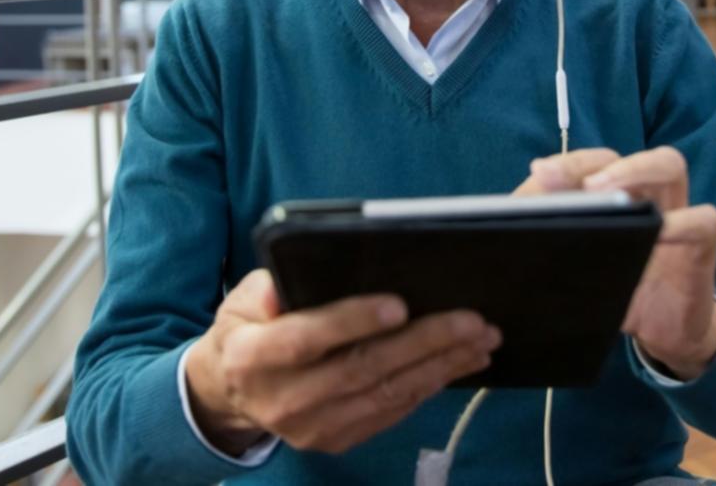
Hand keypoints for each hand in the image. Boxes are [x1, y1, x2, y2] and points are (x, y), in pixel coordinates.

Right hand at [184, 270, 500, 454]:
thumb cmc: (249, 328)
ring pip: (386, 394)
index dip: (353, 321)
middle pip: (361, 369)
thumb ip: (269, 287)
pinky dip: (429, 386)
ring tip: (482, 339)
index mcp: (253, 357)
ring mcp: (311, 427)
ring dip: (441, 365)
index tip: (400, 304)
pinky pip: (391, 412)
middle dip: (424, 342)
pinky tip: (459, 363)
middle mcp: (283, 399)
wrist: (232, 391)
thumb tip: (298, 276)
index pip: (306, 339)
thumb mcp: (243, 298)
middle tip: (472, 319)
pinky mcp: (336, 439)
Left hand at [521, 147, 715, 380]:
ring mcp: (677, 212)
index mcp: (614, 192)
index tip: (540, 173)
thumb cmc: (614, 289)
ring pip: (669, 164)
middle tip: (571, 182)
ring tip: (605, 192)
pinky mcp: (701, 244)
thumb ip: (551, 237)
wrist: (661, 333)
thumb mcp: (578, 266)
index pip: (593, 161)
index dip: (568, 164)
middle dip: (598, 162)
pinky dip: (682, 223)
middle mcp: (645, 192)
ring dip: (635, 171)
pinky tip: (658, 234)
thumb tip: (508, 225)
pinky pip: (703, 220)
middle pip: (618, 148)